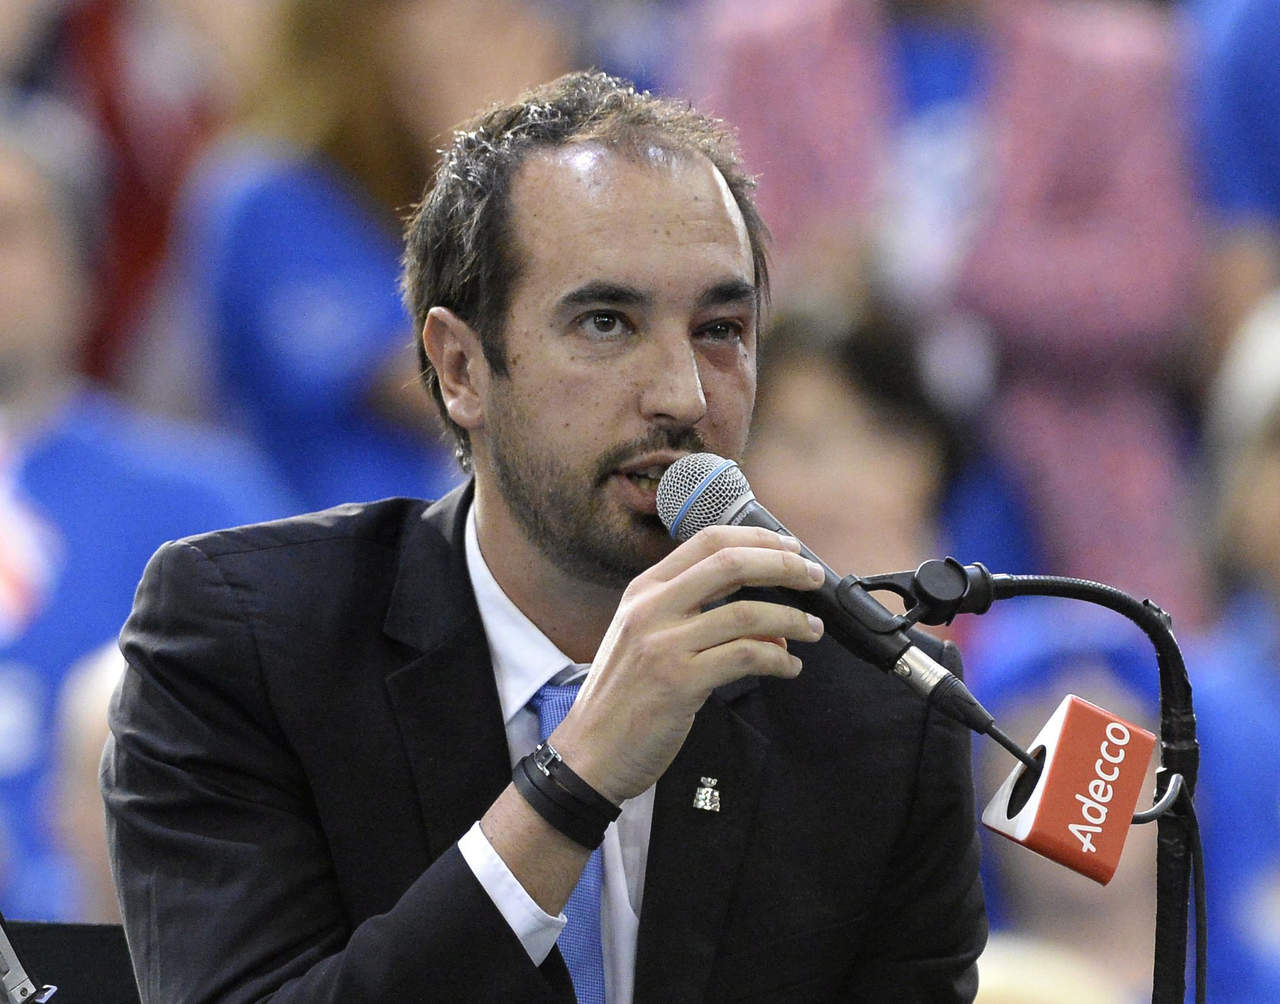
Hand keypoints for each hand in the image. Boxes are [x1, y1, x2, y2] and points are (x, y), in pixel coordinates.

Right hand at [551, 525, 825, 803]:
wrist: (589, 753)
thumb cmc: (623, 698)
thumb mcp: (646, 641)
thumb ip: (697, 621)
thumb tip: (768, 621)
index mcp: (643, 591)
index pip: (707, 542)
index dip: (756, 538)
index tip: (790, 548)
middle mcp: (651, 609)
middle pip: (731, 564)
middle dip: (784, 566)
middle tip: (815, 578)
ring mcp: (664, 645)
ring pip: (747, 613)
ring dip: (792, 619)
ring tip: (812, 630)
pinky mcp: (679, 683)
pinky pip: (746, 657)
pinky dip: (779, 659)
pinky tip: (789, 667)